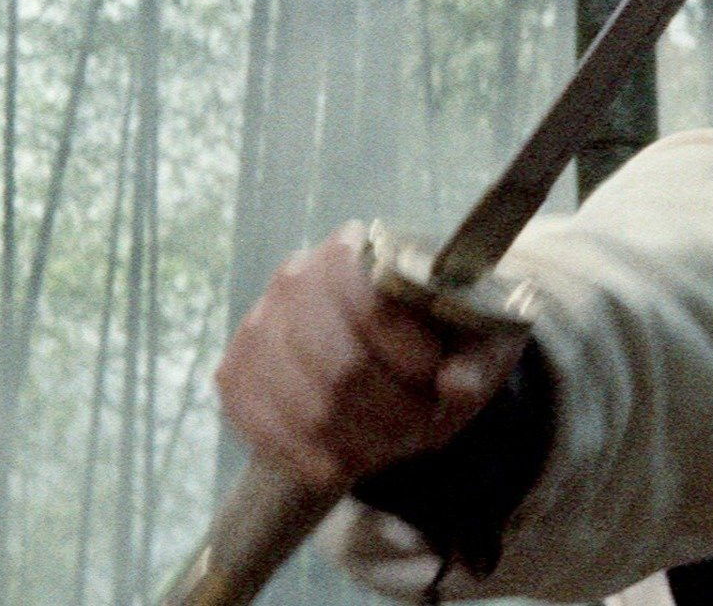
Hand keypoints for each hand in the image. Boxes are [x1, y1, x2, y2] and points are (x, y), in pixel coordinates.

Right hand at [215, 222, 529, 490]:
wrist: (383, 347)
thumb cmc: (439, 336)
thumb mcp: (479, 338)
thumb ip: (477, 361)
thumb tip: (456, 386)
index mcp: (357, 249)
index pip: (372, 305)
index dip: (408, 356)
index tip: (434, 378)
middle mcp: (295, 277)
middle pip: (339, 368)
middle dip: (391, 414)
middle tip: (420, 427)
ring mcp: (256, 326)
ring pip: (307, 410)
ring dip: (360, 444)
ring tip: (390, 444)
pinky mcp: (234, 374)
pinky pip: (264, 433)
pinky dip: (311, 460)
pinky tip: (344, 462)